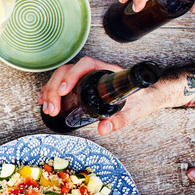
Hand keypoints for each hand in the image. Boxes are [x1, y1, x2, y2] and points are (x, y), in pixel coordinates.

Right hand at [38, 56, 178, 135]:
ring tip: (47, 109)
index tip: (64, 91)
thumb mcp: (135, 110)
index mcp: (107, 71)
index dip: (71, 75)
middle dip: (55, 89)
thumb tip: (103, 129)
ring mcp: (85, 78)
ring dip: (50, 92)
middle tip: (51, 108)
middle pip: (67, 71)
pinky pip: (62, 84)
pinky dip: (51, 93)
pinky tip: (45, 102)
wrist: (149, 95)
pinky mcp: (81, 86)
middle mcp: (94, 72)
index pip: (85, 65)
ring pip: (61, 77)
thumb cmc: (144, 98)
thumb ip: (120, 120)